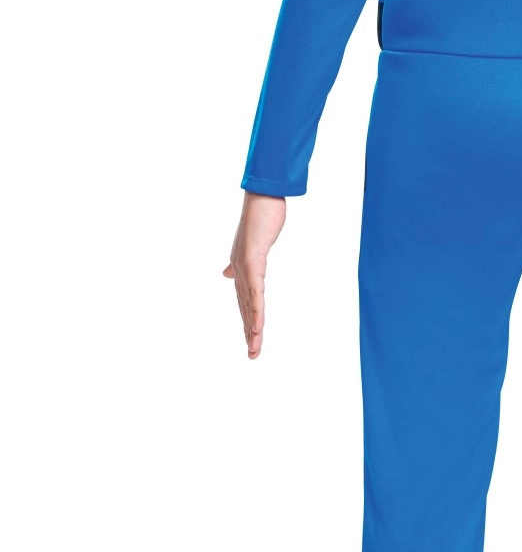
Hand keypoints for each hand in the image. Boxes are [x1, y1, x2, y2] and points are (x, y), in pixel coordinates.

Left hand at [223, 191, 286, 358]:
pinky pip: (255, 291)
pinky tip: (258, 327)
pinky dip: (256, 310)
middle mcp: (239, 269)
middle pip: (246, 308)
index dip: (249, 321)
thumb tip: (229, 272)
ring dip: (253, 328)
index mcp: (242, 268)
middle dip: (250, 333)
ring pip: (249, 304)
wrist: (263, 195)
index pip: (246, 301)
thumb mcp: (255, 241)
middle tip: (253, 356)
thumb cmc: (262, 215)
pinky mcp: (251, 260)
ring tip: (255, 349)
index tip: (252, 340)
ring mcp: (244, 266)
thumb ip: (246, 259)